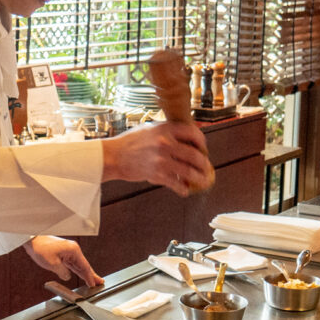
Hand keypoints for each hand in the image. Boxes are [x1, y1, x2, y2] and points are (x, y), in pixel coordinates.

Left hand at [23, 235, 102, 287]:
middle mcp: (73, 250)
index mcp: (73, 250)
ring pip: (79, 265)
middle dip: (91, 274)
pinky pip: (72, 264)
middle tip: (99, 282)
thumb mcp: (52, 264)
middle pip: (84, 265)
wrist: (32, 240)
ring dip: (84, 273)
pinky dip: (77, 270)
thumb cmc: (41, 248)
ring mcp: (68, 251)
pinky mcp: (63, 253)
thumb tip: (68, 276)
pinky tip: (80, 274)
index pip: (84, 266)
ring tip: (92, 280)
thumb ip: (63, 272)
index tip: (94, 284)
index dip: (90, 276)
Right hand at [100, 122, 214, 196]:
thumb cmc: (129, 142)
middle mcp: (166, 143)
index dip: (202, 143)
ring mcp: (162, 159)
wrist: (112, 156)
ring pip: (189, 171)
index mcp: (166, 129)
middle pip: (195, 155)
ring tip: (203, 181)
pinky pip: (176, 183)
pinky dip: (183, 189)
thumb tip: (186, 135)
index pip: (194, 134)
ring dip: (199, 178)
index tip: (203, 149)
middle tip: (207, 168)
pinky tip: (185, 190)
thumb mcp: (149, 128)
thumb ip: (167, 130)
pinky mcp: (156, 174)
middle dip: (205, 164)